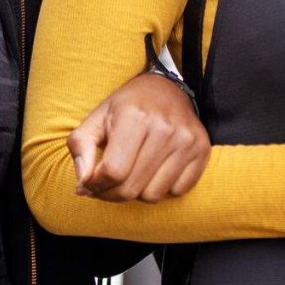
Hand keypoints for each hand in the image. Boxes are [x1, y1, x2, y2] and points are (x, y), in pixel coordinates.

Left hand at [69, 71, 209, 202]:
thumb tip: (83, 184)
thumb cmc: (126, 108)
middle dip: (111, 193)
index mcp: (135, 117)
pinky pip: (177, 191)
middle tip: (107, 184)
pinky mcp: (202, 151)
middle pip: (131, 188)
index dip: (95, 185)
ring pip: (153, 196)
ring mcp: (187, 140)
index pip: (112, 171)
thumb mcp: (96, 119)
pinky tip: (155, 169)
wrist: (165, 89)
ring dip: (138, 191)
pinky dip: (163, 187)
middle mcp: (165, 128)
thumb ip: (81, 149)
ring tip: (133, 172)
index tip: (90, 183)